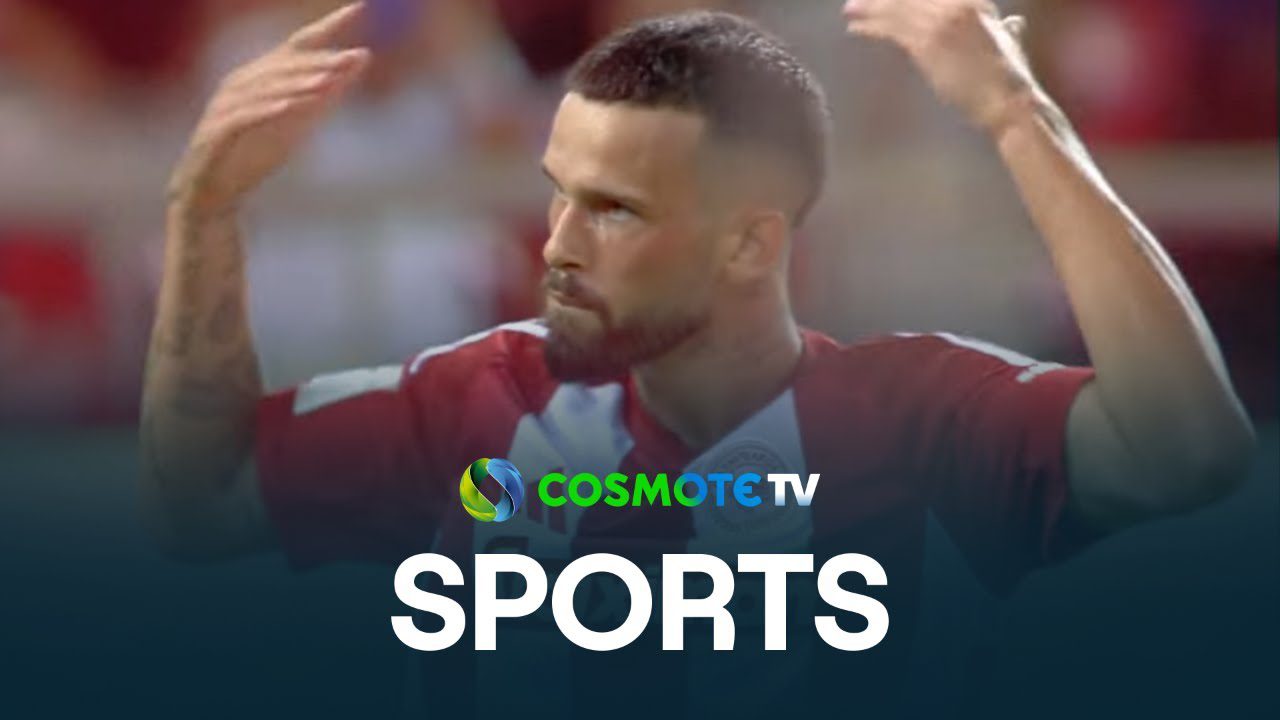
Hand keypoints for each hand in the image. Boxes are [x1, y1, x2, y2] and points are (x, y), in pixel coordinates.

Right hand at [169, 2, 371, 216]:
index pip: (299, 44)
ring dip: (295, 84)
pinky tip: (287, 108)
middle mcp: (242, 83)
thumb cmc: (256, 153)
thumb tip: (362, 57)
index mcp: (263, 76)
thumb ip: (329, 91)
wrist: (216, 192)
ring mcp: (226, 106)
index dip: (328, 25)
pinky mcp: (216, 132)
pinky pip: (241, 117)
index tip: (360, 8)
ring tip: (324, 84)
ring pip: (262, 87)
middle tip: (348, 60)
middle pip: (282, 65)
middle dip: (317, 61)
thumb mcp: (302, 119)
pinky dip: (265, 110)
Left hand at [843, 0, 1038, 135]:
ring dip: (868, 10)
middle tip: (856, 3)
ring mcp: (940, 21)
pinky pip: (891, 30)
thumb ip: (1003, 27)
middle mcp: (954, 3)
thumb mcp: (1006, 39)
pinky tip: (856, 29)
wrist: (1006, 98)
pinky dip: (870, 28)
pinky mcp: (926, 43)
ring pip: (895, 10)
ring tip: (850, 12)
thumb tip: (1010, 25)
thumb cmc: (1010, 75)